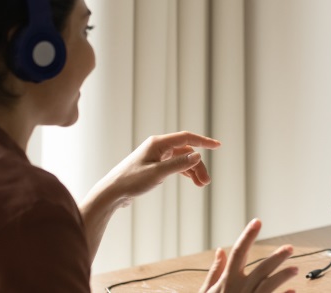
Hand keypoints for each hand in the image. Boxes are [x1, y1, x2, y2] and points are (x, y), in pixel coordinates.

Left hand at [92, 131, 221, 206]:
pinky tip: (192, 181)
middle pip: (186, 152)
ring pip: (182, 160)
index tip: (218, 145)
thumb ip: (179, 164)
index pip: (187, 138)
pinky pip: (175, 165)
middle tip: (206, 182)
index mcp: (158, 143)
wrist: (113, 192)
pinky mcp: (155, 165)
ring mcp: (157, 156)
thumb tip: (198, 156)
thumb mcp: (158, 173)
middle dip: (198, 165)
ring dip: (193, 171)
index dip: (204, 141)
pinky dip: (184, 172)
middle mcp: (158, 147)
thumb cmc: (131, 181)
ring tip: (202, 185)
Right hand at [201, 219, 298, 292]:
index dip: (247, 235)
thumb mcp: (206, 290)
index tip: (258, 221)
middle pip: (260, 269)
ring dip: (282, 277)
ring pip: (268, 286)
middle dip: (276, 258)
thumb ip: (215, 270)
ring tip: (295, 269)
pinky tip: (293, 292)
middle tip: (289, 248)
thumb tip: (220, 251)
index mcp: (227, 280)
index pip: (238, 252)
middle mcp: (238, 289)